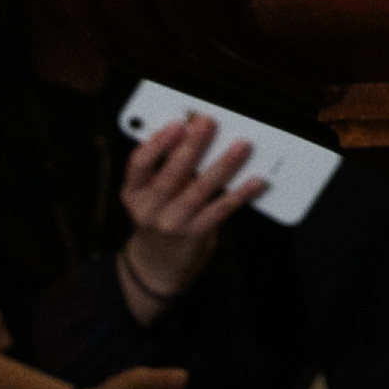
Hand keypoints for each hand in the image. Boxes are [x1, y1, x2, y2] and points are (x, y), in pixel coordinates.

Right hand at [116, 118, 263, 314]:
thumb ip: (166, 168)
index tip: (176, 124)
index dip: (157, 143)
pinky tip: (256, 181)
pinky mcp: (193, 236)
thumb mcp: (152, 194)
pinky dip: (239, 194)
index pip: (138, 164)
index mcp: (133, 192)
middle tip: (209, 123)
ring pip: (198, 191)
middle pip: (170, 175)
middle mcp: (147, 209)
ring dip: (222, 166)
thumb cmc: (160, 216)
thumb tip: (196, 132)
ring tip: (241, 146)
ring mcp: (170, 224)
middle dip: (192, 146)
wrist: (157, 265)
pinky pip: (219, 211)